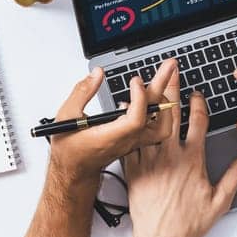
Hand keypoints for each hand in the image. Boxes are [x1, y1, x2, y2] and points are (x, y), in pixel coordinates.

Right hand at [49, 58, 179, 178]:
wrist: (74, 170)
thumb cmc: (69, 148)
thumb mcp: (67, 116)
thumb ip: (82, 92)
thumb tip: (97, 74)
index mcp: (110, 138)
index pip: (136, 120)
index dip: (140, 99)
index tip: (135, 81)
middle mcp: (126, 141)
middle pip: (156, 117)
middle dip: (163, 87)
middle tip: (169, 66)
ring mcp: (133, 143)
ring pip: (162, 125)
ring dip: (163, 99)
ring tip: (162, 79)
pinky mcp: (135, 140)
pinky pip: (154, 126)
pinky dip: (155, 108)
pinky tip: (147, 94)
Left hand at [124, 92, 236, 236]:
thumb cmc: (188, 224)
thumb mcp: (220, 200)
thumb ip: (236, 174)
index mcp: (192, 160)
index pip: (197, 122)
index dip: (197, 103)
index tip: (197, 92)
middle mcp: (169, 156)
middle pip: (170, 114)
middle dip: (171, 89)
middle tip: (170, 71)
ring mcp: (149, 160)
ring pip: (147, 122)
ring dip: (148, 100)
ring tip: (147, 79)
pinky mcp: (132, 168)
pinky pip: (128, 139)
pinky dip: (127, 122)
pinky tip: (125, 107)